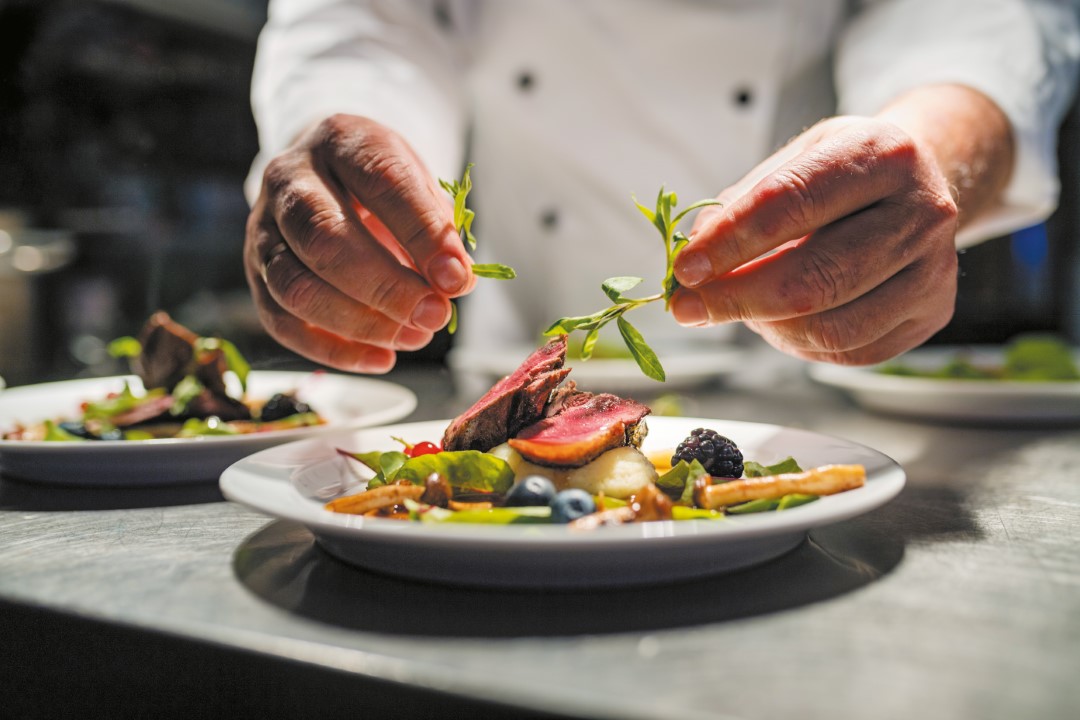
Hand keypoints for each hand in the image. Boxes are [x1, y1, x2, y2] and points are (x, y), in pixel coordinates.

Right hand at [245, 114, 474, 372]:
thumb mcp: (417, 183)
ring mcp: (262, 228)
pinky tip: (382, 358)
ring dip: (360, 323)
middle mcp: (289, 179)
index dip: (421, 233)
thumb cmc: (380, 185)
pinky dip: (334, 350)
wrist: (325, 174)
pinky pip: (283, 322)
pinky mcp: (255, 274)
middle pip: (324, 239)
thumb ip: (436, 226)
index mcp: (340, 140)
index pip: (380, 181)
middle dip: (386, 287)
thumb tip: (453, 282)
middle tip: (434, 315)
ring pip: (296, 287)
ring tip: (415, 337)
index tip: (458, 278)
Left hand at [670, 117, 958, 364]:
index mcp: (882, 154)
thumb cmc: (844, 173)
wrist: (920, 183)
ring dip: (765, 326)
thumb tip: (693, 257)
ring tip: (737, 307)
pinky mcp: (933, 312)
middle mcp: (921, 210)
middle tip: (686, 307)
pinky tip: (777, 321)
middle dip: (736, 298)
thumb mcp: (795, 159)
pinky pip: (849, 351)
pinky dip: (797, 344)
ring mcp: (934, 268)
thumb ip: (742, 204)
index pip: (791, 203)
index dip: (730, 242)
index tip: (684, 269)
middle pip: (814, 277)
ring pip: (831, 326)